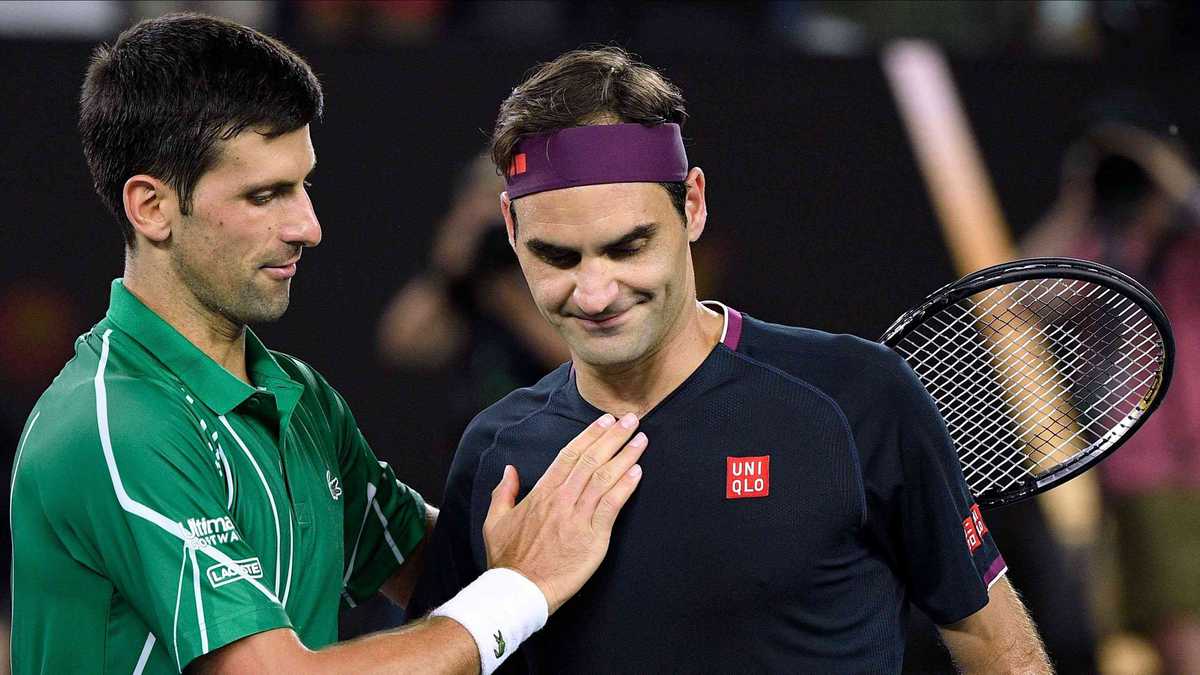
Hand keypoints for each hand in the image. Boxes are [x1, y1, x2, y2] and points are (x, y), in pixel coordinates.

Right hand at [482, 413, 646, 613]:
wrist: (519, 591)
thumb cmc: (508, 560)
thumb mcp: (495, 522)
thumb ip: (504, 493)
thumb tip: (509, 471)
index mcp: (541, 493)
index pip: (569, 455)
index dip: (589, 436)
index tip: (604, 421)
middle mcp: (561, 500)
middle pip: (590, 460)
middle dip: (613, 437)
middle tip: (630, 419)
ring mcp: (577, 517)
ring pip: (604, 478)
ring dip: (624, 456)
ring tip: (640, 439)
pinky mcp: (593, 537)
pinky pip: (611, 506)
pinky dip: (625, 487)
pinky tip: (637, 471)